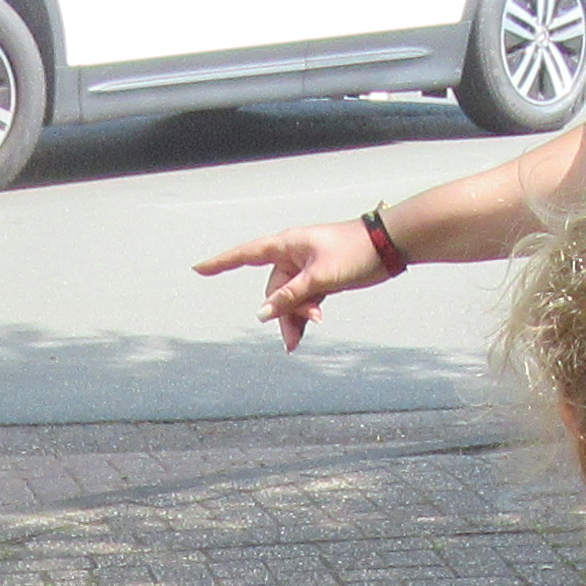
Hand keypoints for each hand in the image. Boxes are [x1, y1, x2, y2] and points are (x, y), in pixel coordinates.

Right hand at [194, 218, 395, 350]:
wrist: (388, 246)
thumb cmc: (354, 251)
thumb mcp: (320, 277)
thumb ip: (291, 296)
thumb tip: (263, 314)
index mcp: (286, 245)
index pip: (245, 254)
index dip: (221, 263)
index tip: (198, 268)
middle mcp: (292, 255)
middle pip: (273, 290)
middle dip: (281, 314)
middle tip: (293, 341)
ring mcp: (307, 267)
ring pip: (290, 298)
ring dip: (295, 318)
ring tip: (299, 341)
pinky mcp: (321, 277)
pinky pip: (305, 298)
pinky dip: (306, 313)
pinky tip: (311, 326)